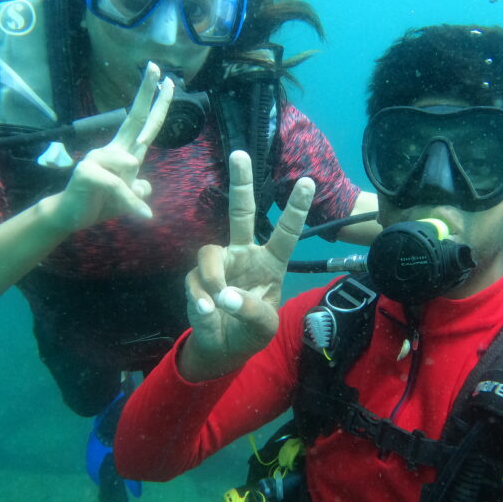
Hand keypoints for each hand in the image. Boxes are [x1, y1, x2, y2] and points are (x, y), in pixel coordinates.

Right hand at [42, 62, 172, 233]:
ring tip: (119, 205)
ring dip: (132, 194)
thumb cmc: (99, 203)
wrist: (70, 216)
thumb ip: (138, 189)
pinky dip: (131, 205)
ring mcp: (97, 157)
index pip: (143, 123)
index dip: (157, 104)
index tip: (167, 81)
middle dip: (147, 92)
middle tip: (156, 66)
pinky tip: (142, 217)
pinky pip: (120, 186)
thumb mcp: (127, 197)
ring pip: (132, 165)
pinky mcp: (88, 171)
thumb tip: (144, 185)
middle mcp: (111, 149)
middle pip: (134, 117)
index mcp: (123, 152)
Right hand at [180, 151, 314, 380]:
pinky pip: (194, 280)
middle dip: (241, 182)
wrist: (222, 348)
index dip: (296, 208)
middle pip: (241, 211)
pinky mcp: (197, 277)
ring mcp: (220, 263)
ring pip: (209, 253)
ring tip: (217, 303)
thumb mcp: (263, 327)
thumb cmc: (251, 332)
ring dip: (212, 279)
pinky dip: (199, 299)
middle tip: (239, 153)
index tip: (308, 181)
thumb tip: (224, 295)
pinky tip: (206, 312)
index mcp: (271, 262)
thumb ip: (249, 310)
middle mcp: (245, 254)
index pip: (286, 233)